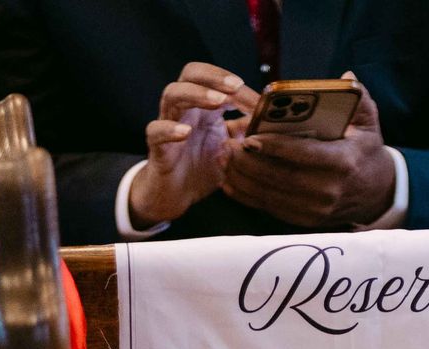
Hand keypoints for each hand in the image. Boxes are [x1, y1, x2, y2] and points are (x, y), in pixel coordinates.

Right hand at [129, 62, 258, 227]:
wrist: (177, 194)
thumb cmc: (203, 167)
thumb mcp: (233, 149)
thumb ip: (248, 134)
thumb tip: (272, 123)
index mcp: (204, 105)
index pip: (216, 79)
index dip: (237, 86)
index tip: (259, 100)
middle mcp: (185, 108)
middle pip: (191, 74)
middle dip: (214, 76)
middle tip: (235, 86)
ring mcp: (168, 123)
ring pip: (173, 94)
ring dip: (196, 94)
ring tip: (217, 101)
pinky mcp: (157, 146)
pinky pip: (157, 131)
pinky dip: (170, 128)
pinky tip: (185, 131)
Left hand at [222, 74, 395, 226]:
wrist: (375, 193)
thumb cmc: (365, 151)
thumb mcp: (368, 122)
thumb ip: (358, 98)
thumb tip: (345, 77)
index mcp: (342, 163)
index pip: (303, 155)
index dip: (274, 148)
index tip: (249, 137)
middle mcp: (328, 191)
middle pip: (280, 178)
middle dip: (249, 163)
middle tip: (227, 145)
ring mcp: (315, 210)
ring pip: (271, 196)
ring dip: (243, 179)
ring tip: (223, 160)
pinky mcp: (304, 221)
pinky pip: (270, 209)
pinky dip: (248, 196)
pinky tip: (230, 181)